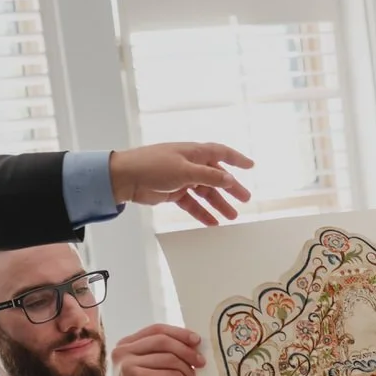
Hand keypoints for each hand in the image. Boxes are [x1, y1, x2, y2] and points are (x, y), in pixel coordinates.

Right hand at [104, 323, 205, 375]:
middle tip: (202, 362)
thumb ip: (163, 355)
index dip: (179, 333)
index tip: (196, 340)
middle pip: (164, 341)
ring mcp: (129, 365)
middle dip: (187, 351)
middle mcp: (123, 352)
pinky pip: (172, 375)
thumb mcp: (150, 371)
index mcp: (125, 346)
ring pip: (171, 359)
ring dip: (188, 371)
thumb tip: (192, 345)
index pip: (156, 329)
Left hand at [108, 143, 253, 224]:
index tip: (251, 166)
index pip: (221, 153)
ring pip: (205, 192)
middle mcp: (190, 164)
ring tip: (232, 216)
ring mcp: (182, 179)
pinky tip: (211, 222)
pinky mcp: (173, 192)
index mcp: (194, 152)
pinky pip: (192, 204)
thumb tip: (230, 179)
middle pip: (216, 176)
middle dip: (231, 188)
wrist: (125, 177)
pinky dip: (202, 212)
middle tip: (244, 199)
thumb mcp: (185, 170)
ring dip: (218, 204)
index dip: (236, 159)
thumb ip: (209, 176)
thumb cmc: (153, 166)